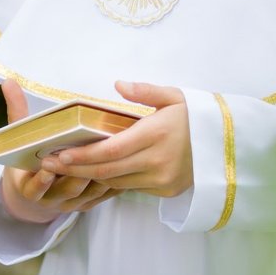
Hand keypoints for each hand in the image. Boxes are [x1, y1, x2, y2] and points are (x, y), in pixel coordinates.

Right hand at [0, 79, 118, 223]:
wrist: (36, 194)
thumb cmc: (30, 161)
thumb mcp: (18, 142)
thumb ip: (16, 113)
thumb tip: (8, 81)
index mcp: (31, 186)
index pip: (36, 188)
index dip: (42, 181)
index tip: (47, 169)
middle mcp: (52, 199)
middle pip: (68, 190)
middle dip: (79, 173)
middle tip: (92, 153)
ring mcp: (73, 204)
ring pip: (90, 193)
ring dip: (102, 175)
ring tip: (115, 155)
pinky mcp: (90, 204)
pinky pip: (105, 195)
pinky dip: (115, 181)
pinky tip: (127, 164)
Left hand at [41, 81, 193, 197]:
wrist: (226, 145)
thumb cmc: (196, 116)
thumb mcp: (175, 96)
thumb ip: (146, 91)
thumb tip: (118, 84)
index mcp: (157, 134)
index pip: (111, 150)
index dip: (83, 155)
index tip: (58, 154)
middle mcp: (158, 160)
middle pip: (107, 170)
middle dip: (76, 168)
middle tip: (49, 164)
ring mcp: (162, 179)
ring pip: (117, 181)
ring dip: (90, 177)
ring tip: (64, 168)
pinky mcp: (165, 190)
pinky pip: (131, 187)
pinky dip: (112, 180)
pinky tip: (94, 173)